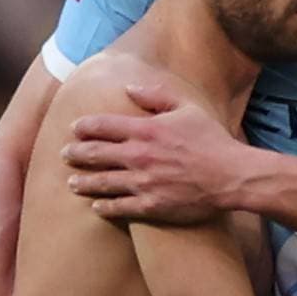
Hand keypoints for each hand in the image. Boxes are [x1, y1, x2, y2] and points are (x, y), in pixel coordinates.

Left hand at [63, 83, 240, 223]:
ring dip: (83, 182)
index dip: (84, 127)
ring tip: (72, 183)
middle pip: (95, 154)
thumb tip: (130, 87)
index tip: (74, 129)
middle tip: (65, 155)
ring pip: (102, 182)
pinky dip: (104, 207)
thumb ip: (157, 96)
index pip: (103, 126)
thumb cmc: (212, 140)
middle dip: (75, 154)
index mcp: (146, 130)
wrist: (231, 176)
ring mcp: (143, 183)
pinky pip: (120, 207)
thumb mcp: (188, 108)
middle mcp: (139, 156)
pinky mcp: (151, 205)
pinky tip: (95, 206)